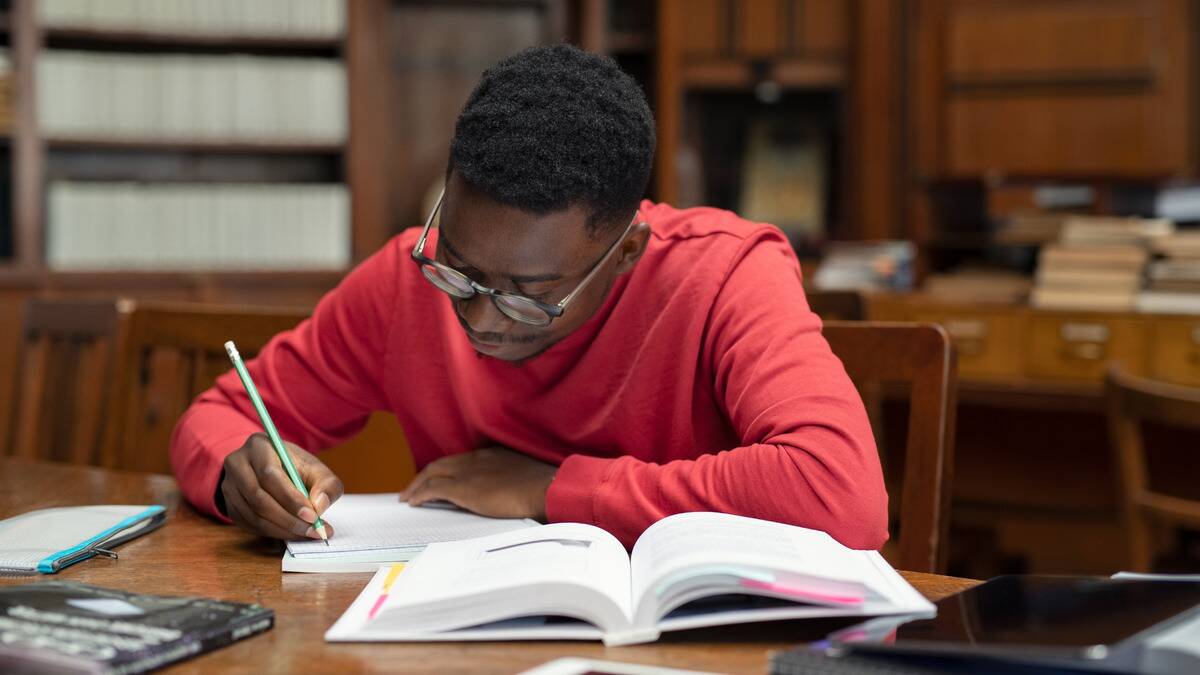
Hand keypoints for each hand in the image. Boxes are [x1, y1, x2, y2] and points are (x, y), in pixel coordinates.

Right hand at [220, 433, 343, 539]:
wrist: (272, 468)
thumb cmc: (296, 468)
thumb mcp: (316, 469)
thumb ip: (326, 484)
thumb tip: (320, 505)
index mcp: (259, 446)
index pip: (270, 475)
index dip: (291, 498)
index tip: (313, 516)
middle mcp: (237, 464)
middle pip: (259, 498)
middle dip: (289, 519)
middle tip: (313, 530)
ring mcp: (229, 486)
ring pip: (253, 515)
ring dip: (283, 529)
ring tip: (307, 533)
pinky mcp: (230, 505)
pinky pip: (250, 525)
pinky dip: (273, 533)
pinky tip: (292, 533)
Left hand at [398, 447, 557, 520]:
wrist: (545, 488)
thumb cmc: (543, 487)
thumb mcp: (523, 478)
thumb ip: (509, 482)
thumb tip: (505, 495)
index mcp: (492, 455)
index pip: (461, 461)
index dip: (446, 469)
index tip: (439, 478)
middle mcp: (476, 459)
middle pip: (441, 464)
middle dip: (425, 475)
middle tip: (414, 487)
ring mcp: (468, 472)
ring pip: (432, 473)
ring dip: (417, 484)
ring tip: (408, 496)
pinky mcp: (463, 487)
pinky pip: (433, 489)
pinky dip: (420, 494)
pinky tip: (413, 503)